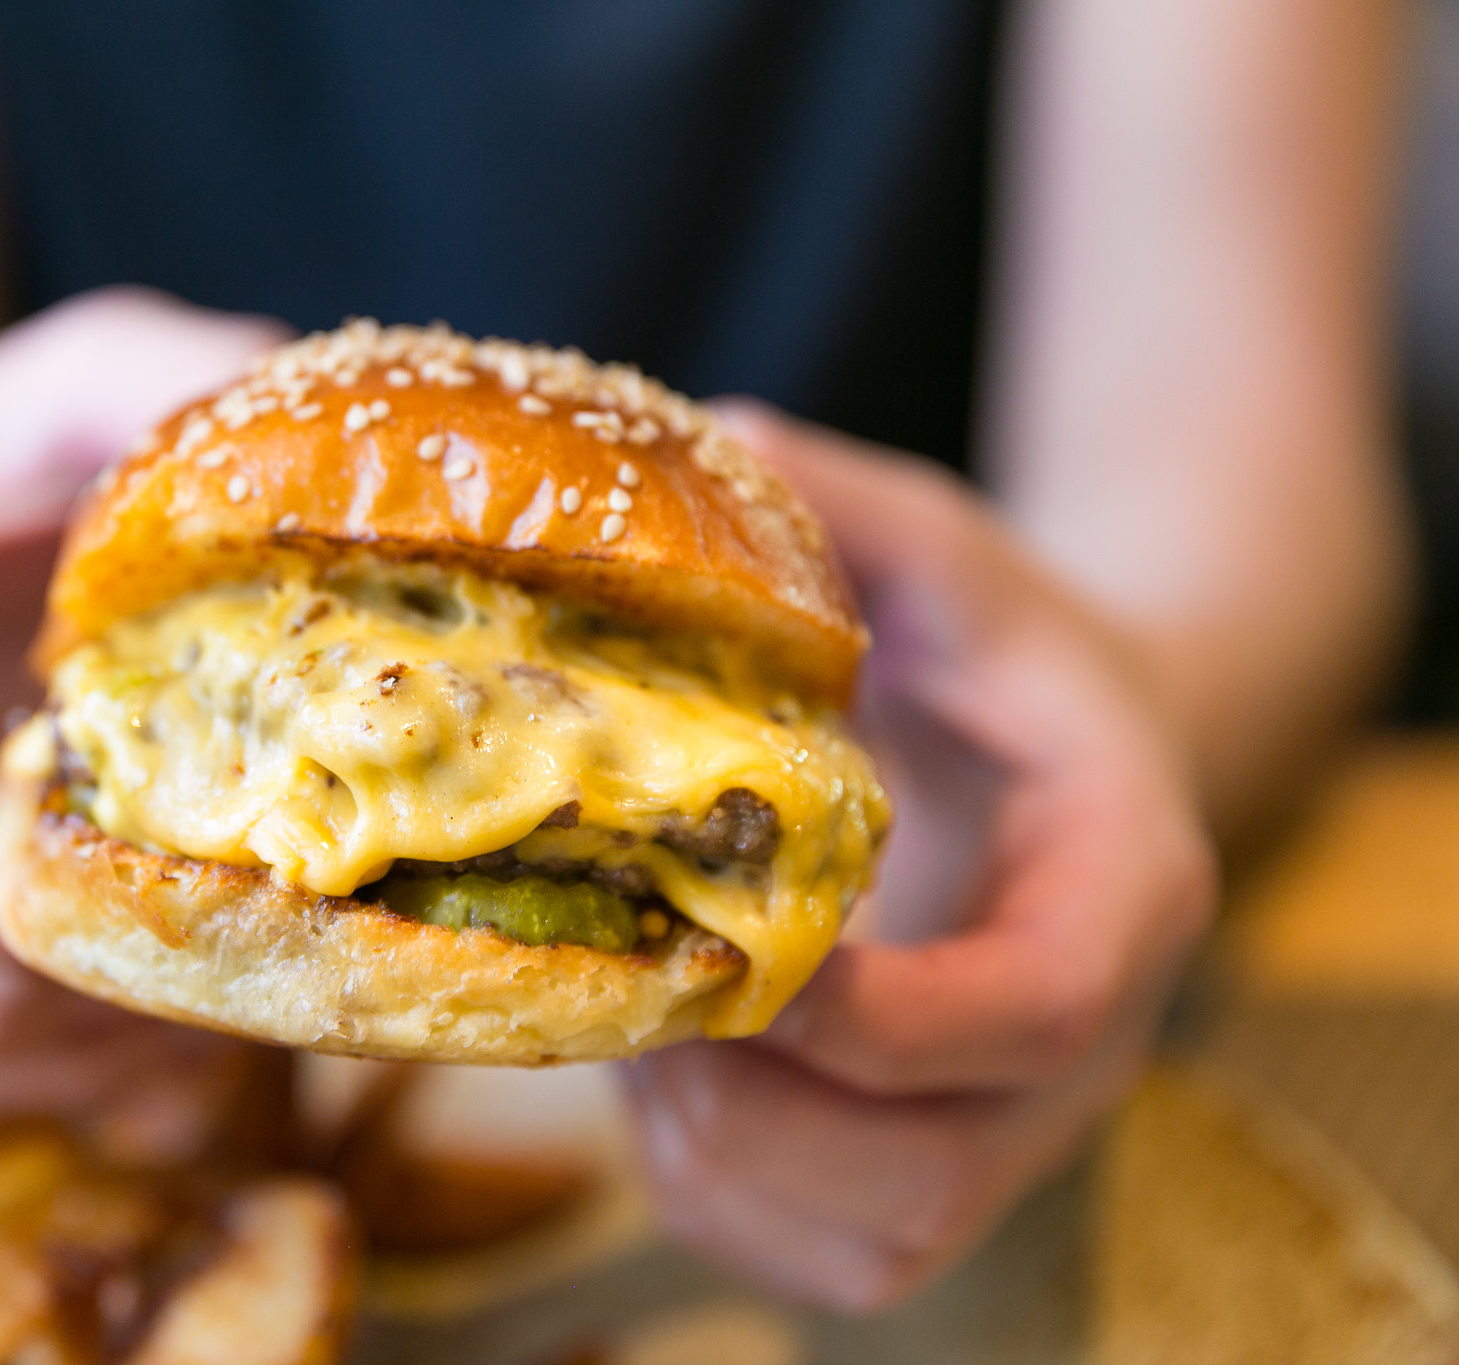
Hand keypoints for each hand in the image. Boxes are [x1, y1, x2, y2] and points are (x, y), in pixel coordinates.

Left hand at [623, 402, 1215, 1310]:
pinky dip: (711, 1195)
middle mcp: (1083, 1054)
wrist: (1056, 767)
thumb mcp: (950, 558)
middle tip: (639, 980)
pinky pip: (815, 1259)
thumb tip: (717, 445)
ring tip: (637, 1017)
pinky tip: (663, 1071)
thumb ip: (853, 511)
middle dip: (753, 1099)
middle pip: (933, 1167)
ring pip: (866, 1239)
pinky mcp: (930, 1184)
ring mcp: (1009, 1138)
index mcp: (1122, 892)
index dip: (887, 1012)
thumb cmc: (1001, 657)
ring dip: (712, 1150)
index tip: (747, 952)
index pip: (1036, 1007)